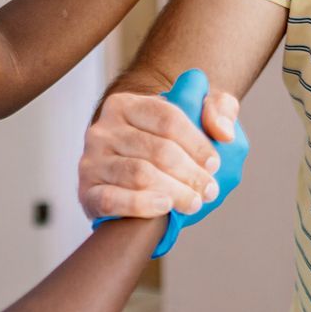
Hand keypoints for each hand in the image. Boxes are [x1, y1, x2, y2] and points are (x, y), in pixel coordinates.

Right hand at [82, 71, 246, 255]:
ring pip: (139, 174)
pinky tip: (164, 206)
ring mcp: (91, 161)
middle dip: (190, 173)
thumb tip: (224, 132)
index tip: (214, 164)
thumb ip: (219, 109)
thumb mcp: (195, 116)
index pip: (168, 118)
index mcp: (126, 104)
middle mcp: (103, 129)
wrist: (132, 173)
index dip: (196, 143)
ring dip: (175, 191)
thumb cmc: (169, 143)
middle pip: (157, 149)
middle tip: (209, 190)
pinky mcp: (86, 192)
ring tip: (194, 202)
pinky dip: (141, 204)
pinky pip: (112, 199)